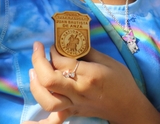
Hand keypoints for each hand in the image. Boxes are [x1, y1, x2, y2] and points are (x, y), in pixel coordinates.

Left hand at [26, 42, 159, 123]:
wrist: (128, 107)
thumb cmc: (122, 81)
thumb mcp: (108, 61)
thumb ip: (88, 52)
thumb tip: (71, 43)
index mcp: (89, 75)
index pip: (62, 62)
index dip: (53, 50)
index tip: (53, 44)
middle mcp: (79, 91)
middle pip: (49, 79)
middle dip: (38, 62)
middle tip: (37, 48)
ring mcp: (74, 104)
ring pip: (47, 100)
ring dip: (35, 85)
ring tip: (33, 71)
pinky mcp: (73, 112)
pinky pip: (54, 118)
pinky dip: (40, 118)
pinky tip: (31, 113)